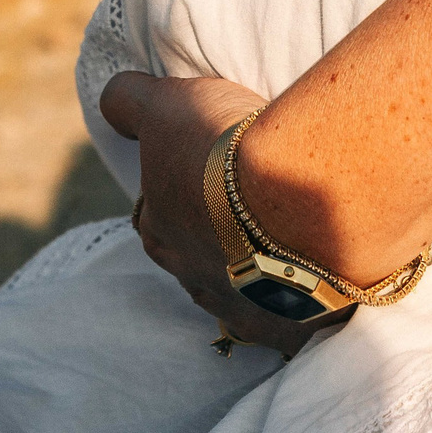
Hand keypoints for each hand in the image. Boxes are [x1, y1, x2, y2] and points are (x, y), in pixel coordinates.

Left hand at [98, 70, 320, 356]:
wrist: (305, 200)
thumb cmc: (227, 154)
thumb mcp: (165, 106)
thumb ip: (129, 102)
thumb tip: (113, 103)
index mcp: (160, 234)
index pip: (151, 216)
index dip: (172, 192)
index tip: (200, 170)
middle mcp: (195, 281)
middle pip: (197, 259)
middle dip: (216, 238)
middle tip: (249, 204)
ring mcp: (245, 312)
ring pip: (243, 296)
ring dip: (259, 273)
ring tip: (290, 242)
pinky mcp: (293, 331)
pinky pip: (291, 324)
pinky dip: (300, 304)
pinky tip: (318, 279)